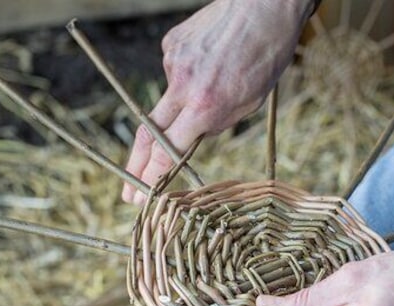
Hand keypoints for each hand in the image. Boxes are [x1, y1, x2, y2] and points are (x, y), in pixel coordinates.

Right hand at [123, 0, 311, 202]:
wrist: (263, 7)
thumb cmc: (266, 56)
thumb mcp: (249, 103)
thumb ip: (216, 124)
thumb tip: (191, 138)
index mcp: (205, 107)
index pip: (168, 152)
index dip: (151, 179)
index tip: (139, 197)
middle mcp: (182, 86)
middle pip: (148, 135)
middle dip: (136, 167)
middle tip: (127, 191)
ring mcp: (172, 64)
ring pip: (169, 99)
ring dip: (184, 104)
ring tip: (218, 83)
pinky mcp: (170, 46)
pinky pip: (175, 72)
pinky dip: (189, 76)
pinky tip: (212, 63)